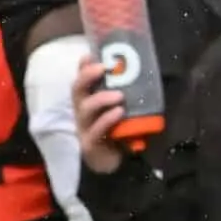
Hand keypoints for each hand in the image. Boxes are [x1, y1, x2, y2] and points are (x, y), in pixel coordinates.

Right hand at [72, 57, 127, 175]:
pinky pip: (96, 130)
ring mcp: (84, 128)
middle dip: (87, 76)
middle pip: (76, 90)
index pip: (81, 81)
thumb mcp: (121, 112)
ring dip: (102, 99)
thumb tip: (143, 76)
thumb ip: (125, 97)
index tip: (90, 54)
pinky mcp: (90, 144)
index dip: (82, 68)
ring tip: (119, 96)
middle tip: (103, 68)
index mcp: (87, 103)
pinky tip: (119, 113)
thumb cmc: (118, 134)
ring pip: (85, 109)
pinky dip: (107, 120)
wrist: (114, 166)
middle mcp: (82, 113)